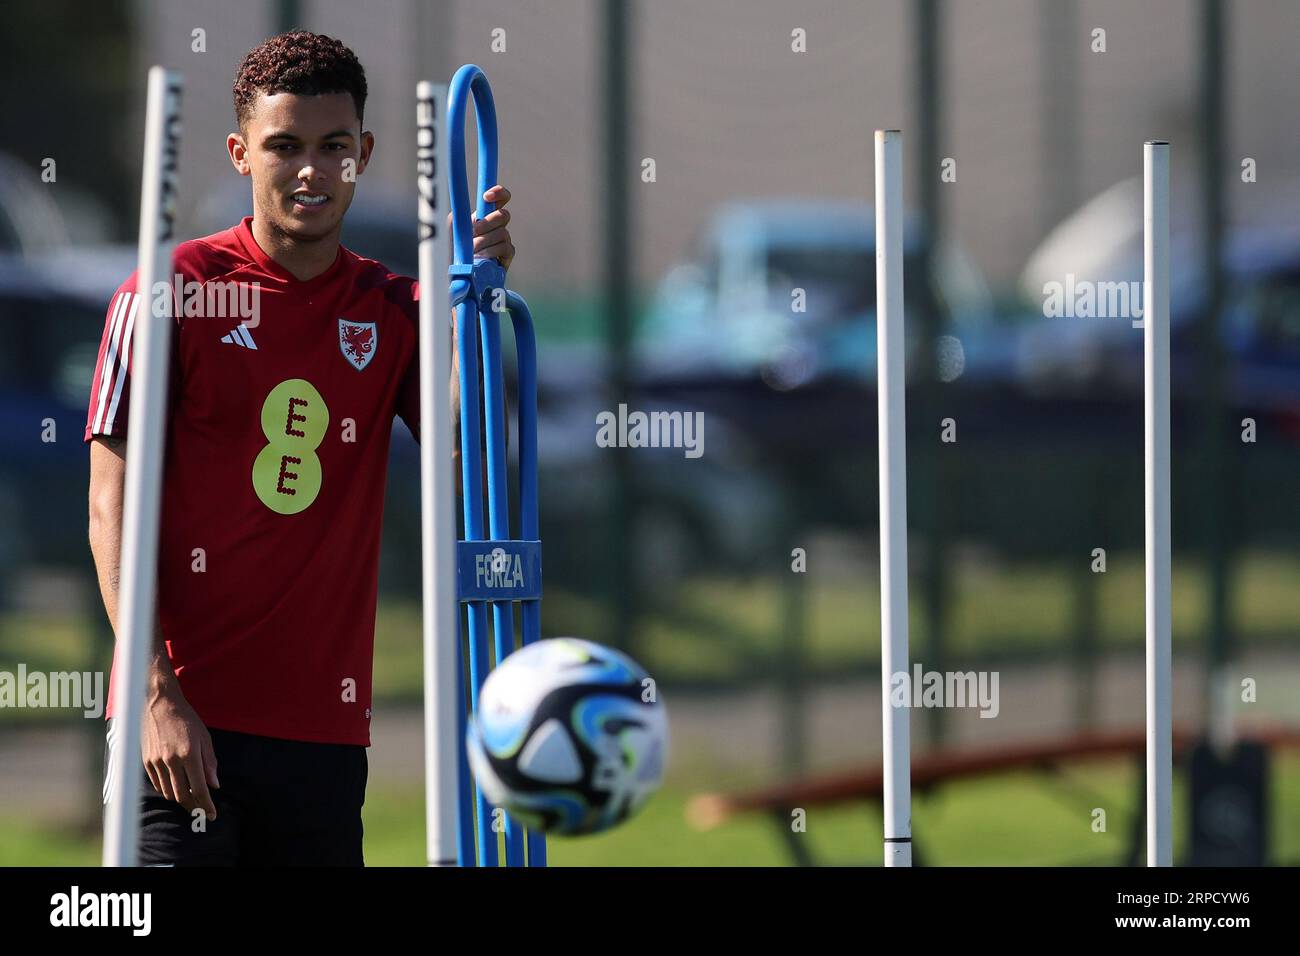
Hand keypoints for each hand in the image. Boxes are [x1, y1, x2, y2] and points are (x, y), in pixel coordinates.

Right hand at [141, 679, 219, 820]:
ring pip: (168, 793)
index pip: (199, 788)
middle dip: (194, 807)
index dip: (206, 805)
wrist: (160, 705)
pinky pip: (158, 784)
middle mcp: (171, 760)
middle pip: (182, 795)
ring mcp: (156, 762)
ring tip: (191, 799)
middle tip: (202, 811)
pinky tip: (176, 787)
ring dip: (181, 799)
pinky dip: (167, 790)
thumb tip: (214, 785)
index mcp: (189, 754)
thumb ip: (210, 763)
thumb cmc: (186, 720)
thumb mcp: (205, 738)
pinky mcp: (146, 762)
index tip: (212, 814)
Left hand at [447, 185, 514, 270]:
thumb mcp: (451, 230)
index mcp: (485, 215)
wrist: (457, 273)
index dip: (499, 193)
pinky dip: (491, 251)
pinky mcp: (507, 255)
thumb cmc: (454, 249)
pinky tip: (481, 257)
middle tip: (473, 231)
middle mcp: (497, 226)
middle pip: (503, 215)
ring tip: (472, 249)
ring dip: (484, 240)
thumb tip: (473, 217)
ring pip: (502, 233)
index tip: (486, 197)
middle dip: (487, 223)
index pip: (500, 198)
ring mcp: (503, 240)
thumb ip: (459, 217)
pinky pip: (505, 248)